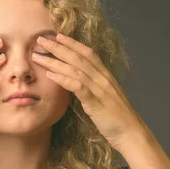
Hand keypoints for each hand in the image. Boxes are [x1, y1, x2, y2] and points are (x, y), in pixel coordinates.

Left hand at [32, 33, 148, 151]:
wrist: (131, 133)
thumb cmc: (117, 118)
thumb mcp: (104, 98)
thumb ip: (93, 88)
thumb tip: (79, 84)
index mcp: (105, 76)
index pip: (88, 53)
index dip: (72, 43)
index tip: (57, 35)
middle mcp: (103, 78)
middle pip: (78, 57)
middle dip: (58, 47)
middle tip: (40, 39)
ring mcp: (100, 89)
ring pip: (75, 69)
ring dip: (54, 61)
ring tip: (38, 56)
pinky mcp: (95, 102)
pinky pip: (77, 87)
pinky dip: (63, 79)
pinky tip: (50, 75)